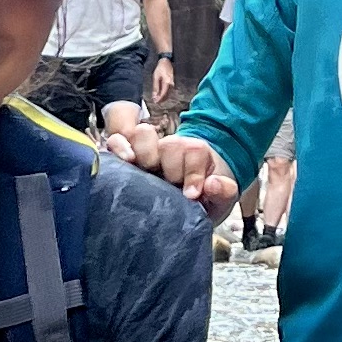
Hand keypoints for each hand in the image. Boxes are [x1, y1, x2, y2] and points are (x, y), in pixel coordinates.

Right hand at [102, 108, 238, 214]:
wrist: (184, 206)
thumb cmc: (202, 201)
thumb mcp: (220, 200)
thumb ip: (224, 192)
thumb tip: (211, 184)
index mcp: (195, 155)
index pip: (194, 151)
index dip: (193, 172)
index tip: (192, 195)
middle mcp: (170, 149)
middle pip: (170, 144)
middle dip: (171, 167)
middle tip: (170, 186)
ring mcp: (147, 151)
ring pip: (143, 135)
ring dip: (144, 153)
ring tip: (145, 170)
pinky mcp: (126, 157)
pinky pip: (117, 141)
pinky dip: (118, 146)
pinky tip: (124, 161)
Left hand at [150, 54, 176, 111]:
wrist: (166, 62)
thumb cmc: (160, 69)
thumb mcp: (155, 77)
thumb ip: (155, 87)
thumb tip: (154, 96)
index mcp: (167, 83)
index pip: (163, 94)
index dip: (159, 99)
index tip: (155, 102)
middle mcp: (172, 85)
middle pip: (166, 95)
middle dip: (161, 100)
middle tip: (155, 102)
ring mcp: (173, 84)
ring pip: (168, 94)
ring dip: (163, 97)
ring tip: (157, 99)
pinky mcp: (173, 83)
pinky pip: (169, 91)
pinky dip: (165, 94)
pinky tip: (161, 95)